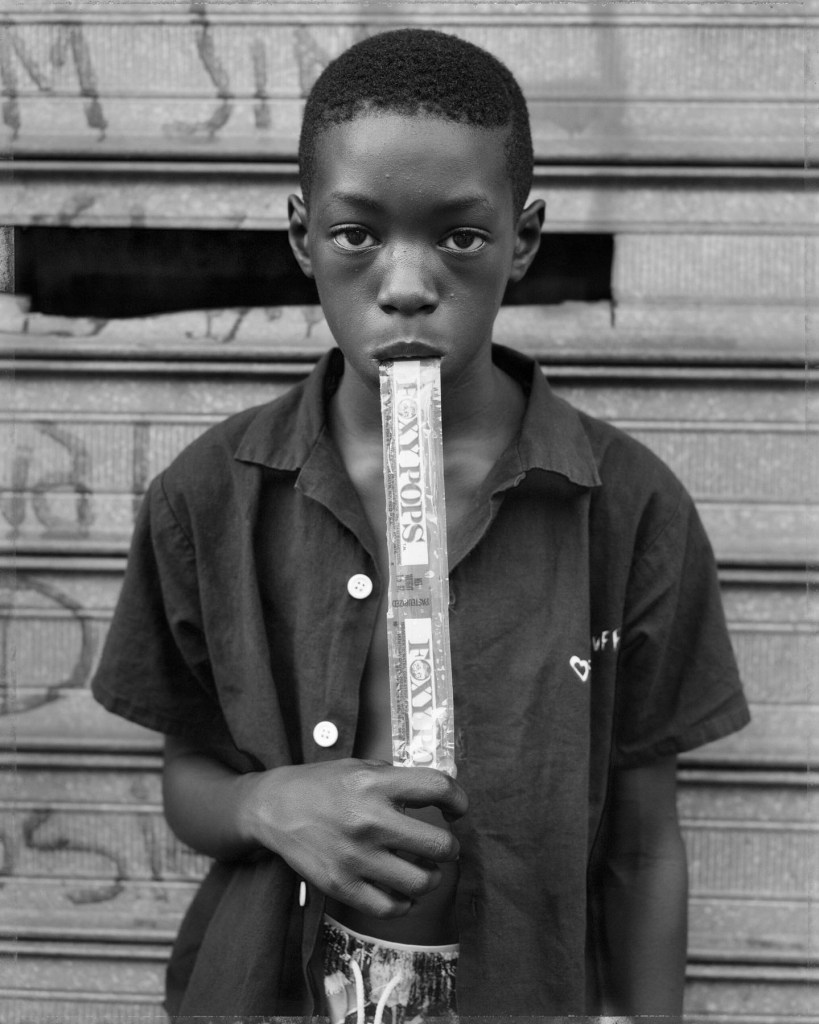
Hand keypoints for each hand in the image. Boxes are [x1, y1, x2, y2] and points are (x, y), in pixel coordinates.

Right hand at [239, 758, 467, 916]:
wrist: (275, 807)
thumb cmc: (322, 785)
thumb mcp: (360, 766)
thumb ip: (397, 780)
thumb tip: (438, 795)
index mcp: (375, 783)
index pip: (438, 787)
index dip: (459, 800)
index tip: (457, 809)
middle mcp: (369, 820)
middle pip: (439, 845)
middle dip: (449, 847)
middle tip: (443, 846)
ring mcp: (355, 856)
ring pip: (422, 882)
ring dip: (432, 877)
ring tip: (425, 869)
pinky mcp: (341, 885)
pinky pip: (390, 908)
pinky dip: (404, 903)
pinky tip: (402, 891)